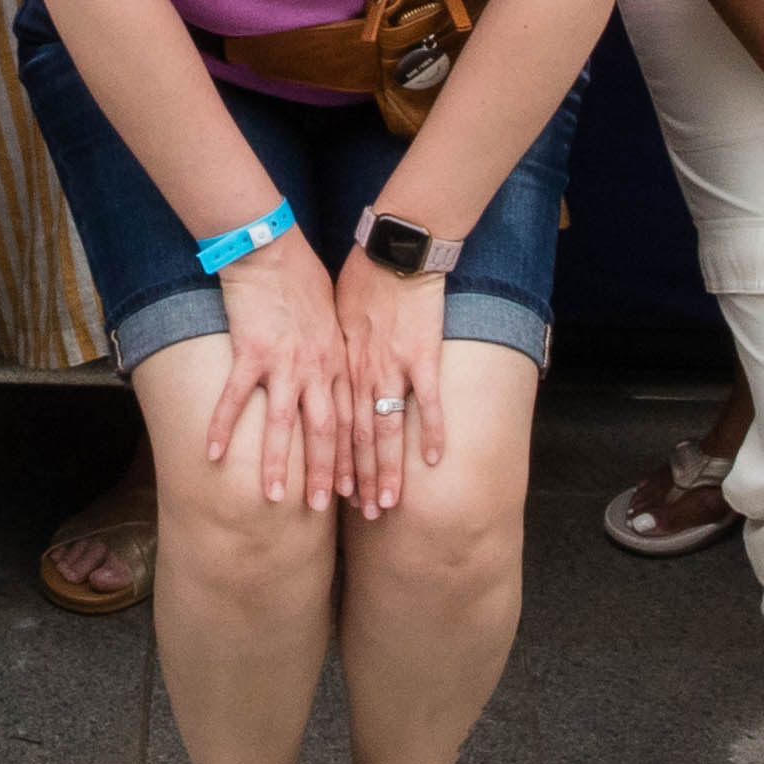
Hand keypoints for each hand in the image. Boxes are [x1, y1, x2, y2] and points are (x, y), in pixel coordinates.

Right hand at [202, 233, 349, 510]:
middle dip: (325, 473)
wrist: (272, 249)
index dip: (351, 459)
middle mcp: (316, 368)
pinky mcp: (252, 352)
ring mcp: (285, 362)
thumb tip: (337, 379)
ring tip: (273, 498)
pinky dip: (223, 427)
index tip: (351, 492)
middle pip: (325, 431)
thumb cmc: (303, 280)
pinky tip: (211, 454)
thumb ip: (336, 355)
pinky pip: (235, 398)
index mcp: (337, 363)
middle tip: (320, 508)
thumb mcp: (334, 320)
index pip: (349, 421)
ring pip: (284, 424)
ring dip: (279, 464)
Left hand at [336, 237, 449, 516]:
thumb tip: (328, 367)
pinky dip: (431, 431)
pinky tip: (435, 460)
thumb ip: (335, 348)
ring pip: (383, 430)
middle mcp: (359, 373)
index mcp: (338, 365)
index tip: (329, 494)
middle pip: (353, 438)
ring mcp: (390, 367)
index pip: (331, 426)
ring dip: (384, 471)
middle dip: (353, 480)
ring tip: (386, 505)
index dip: (330, 463)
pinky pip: (427, 401)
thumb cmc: (362, 276)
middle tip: (356, 516)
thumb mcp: (335, 314)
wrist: (392, 246)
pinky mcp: (420, 355)